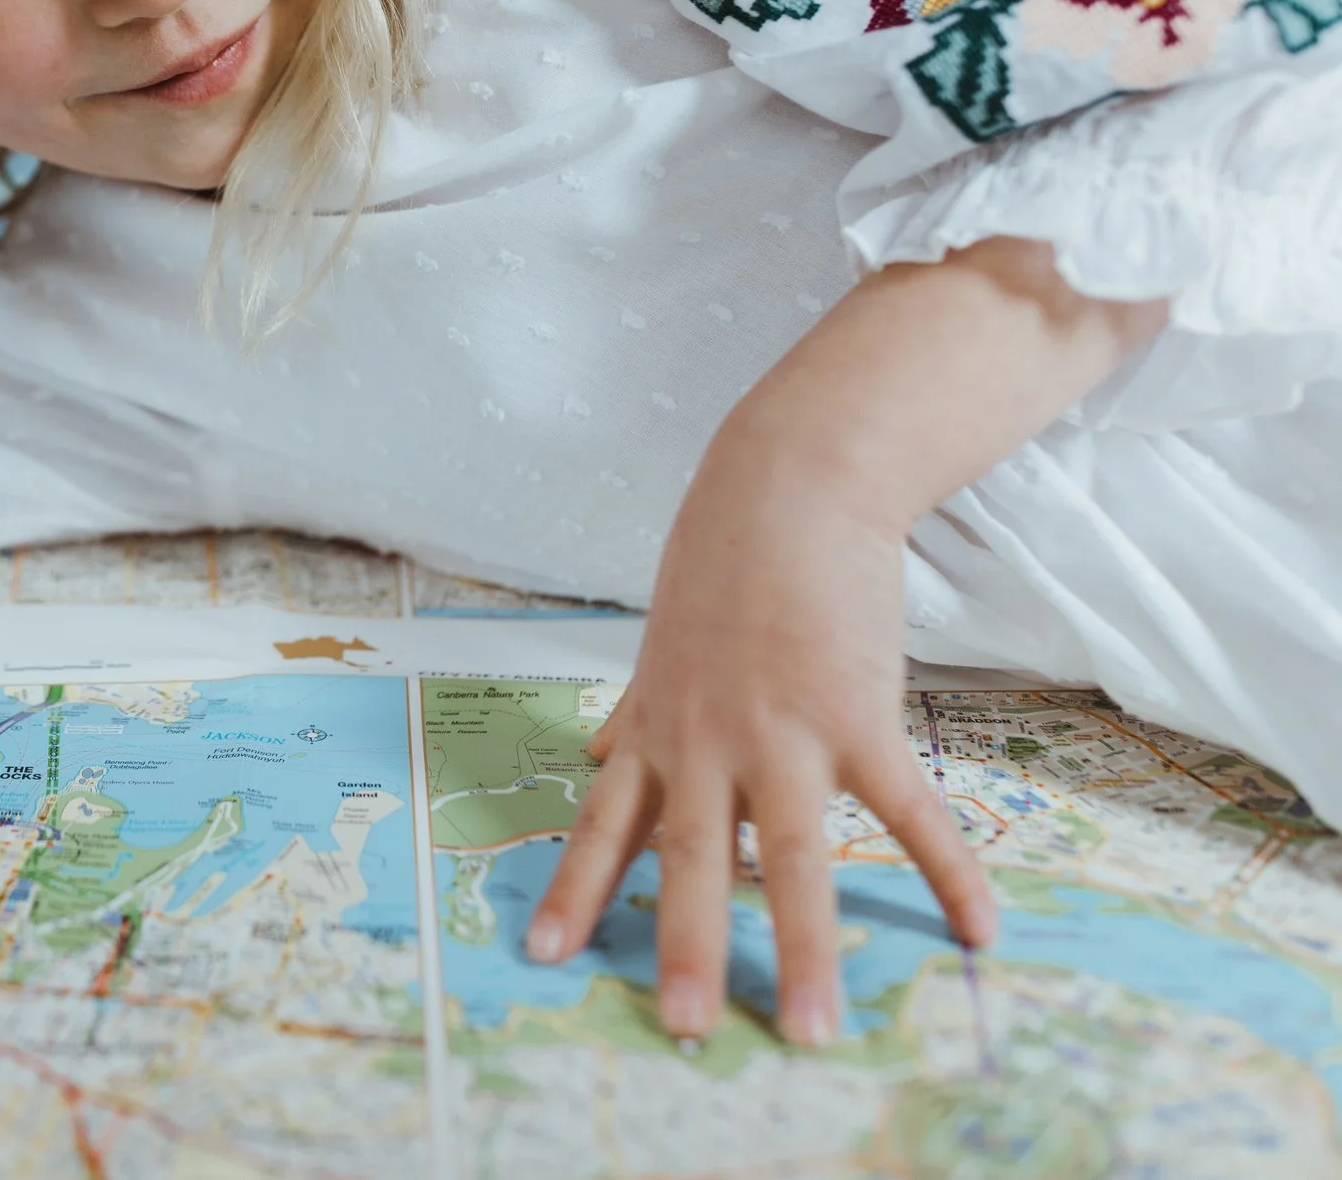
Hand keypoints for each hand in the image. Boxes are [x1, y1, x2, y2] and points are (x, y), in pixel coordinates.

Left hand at [522, 454, 998, 1046]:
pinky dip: (947, 871)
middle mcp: (707, 742)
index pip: (603, 825)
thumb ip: (631, 716)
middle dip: (681, 946)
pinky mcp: (857, 716)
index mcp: (657, 732)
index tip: (540, 954)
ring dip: (801, 946)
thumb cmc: (725, 570)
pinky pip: (906, 810)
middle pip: (687, 858)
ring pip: (787, 856)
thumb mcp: (660, 649)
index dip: (573, 889)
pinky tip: (980, 932)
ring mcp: (781, 732)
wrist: (788, 490)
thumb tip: (590, 756)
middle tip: (681, 1029)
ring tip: (814, 1029)